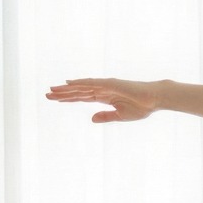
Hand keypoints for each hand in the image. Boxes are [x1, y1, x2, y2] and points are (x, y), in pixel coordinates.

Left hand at [46, 78, 160, 122]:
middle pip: (78, 92)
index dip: (69, 98)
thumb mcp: (120, 115)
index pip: (82, 98)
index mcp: (105, 98)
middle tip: (46, 95)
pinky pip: (92, 83)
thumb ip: (105, 116)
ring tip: (52, 90)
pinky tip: (69, 83)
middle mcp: (102, 90)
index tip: (56, 100)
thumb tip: (91, 119)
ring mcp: (106, 86)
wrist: (155, 100)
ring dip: (67, 88)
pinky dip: (80, 83)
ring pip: (82, 87)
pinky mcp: (111, 84)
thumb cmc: (141, 107)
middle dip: (63, 94)